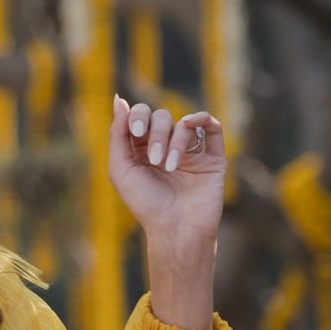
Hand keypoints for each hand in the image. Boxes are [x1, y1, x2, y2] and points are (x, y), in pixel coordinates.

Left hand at [109, 97, 225, 247]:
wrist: (175, 229)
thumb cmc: (145, 204)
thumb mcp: (120, 168)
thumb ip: (118, 134)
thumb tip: (119, 99)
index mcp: (142, 148)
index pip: (140, 116)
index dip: (137, 116)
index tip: (135, 131)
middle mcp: (166, 146)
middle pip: (161, 117)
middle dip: (156, 134)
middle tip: (155, 161)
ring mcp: (190, 152)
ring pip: (184, 124)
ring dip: (174, 142)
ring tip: (169, 167)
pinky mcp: (212, 158)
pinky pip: (212, 127)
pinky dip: (202, 119)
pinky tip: (192, 124)